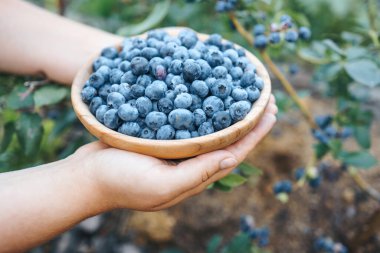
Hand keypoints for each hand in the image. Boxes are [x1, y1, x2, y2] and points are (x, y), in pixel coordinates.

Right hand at [73, 95, 276, 210]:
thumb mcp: (160, 184)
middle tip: (264, 97)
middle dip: (247, 120)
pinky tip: (206, 96)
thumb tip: (232, 159)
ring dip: (228, 112)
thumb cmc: (120, 183)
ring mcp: (175, 152)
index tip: (271, 111)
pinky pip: (188, 123)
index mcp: (193, 177)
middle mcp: (189, 165)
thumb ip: (197, 174)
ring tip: (243, 93)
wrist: (85, 177)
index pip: (233, 153)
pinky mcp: (161, 140)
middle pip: (226, 140)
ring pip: (209, 129)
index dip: (254, 133)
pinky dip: (202, 109)